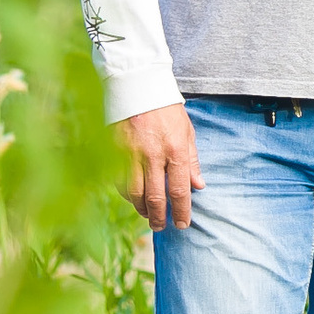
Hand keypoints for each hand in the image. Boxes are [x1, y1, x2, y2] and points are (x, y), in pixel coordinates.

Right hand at [116, 102, 203, 230]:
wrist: (138, 86)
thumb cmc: (167, 109)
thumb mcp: (187, 131)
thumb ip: (192, 161)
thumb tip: (199, 186)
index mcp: (175, 149)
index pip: (179, 189)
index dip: (181, 211)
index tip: (182, 224)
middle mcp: (153, 154)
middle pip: (154, 196)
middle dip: (159, 216)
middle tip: (162, 227)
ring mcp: (131, 153)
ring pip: (134, 192)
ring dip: (141, 208)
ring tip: (148, 215)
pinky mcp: (114, 150)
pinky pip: (118, 180)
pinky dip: (126, 194)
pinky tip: (133, 198)